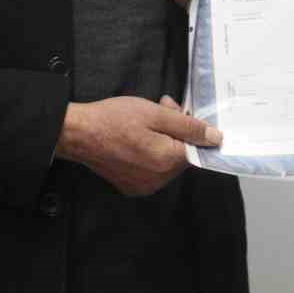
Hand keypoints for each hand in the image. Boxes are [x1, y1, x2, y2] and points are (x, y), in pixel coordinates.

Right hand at [57, 95, 220, 195]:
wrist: (77, 133)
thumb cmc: (115, 118)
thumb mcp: (155, 113)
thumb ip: (188, 126)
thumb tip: (216, 138)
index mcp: (166, 162)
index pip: (196, 148)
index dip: (190, 127)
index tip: (178, 110)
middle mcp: (158, 180)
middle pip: (181, 155)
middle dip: (177, 131)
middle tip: (162, 106)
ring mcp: (143, 186)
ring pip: (167, 162)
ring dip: (164, 141)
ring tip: (147, 120)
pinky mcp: (131, 186)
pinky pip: (152, 169)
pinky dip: (150, 153)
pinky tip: (137, 137)